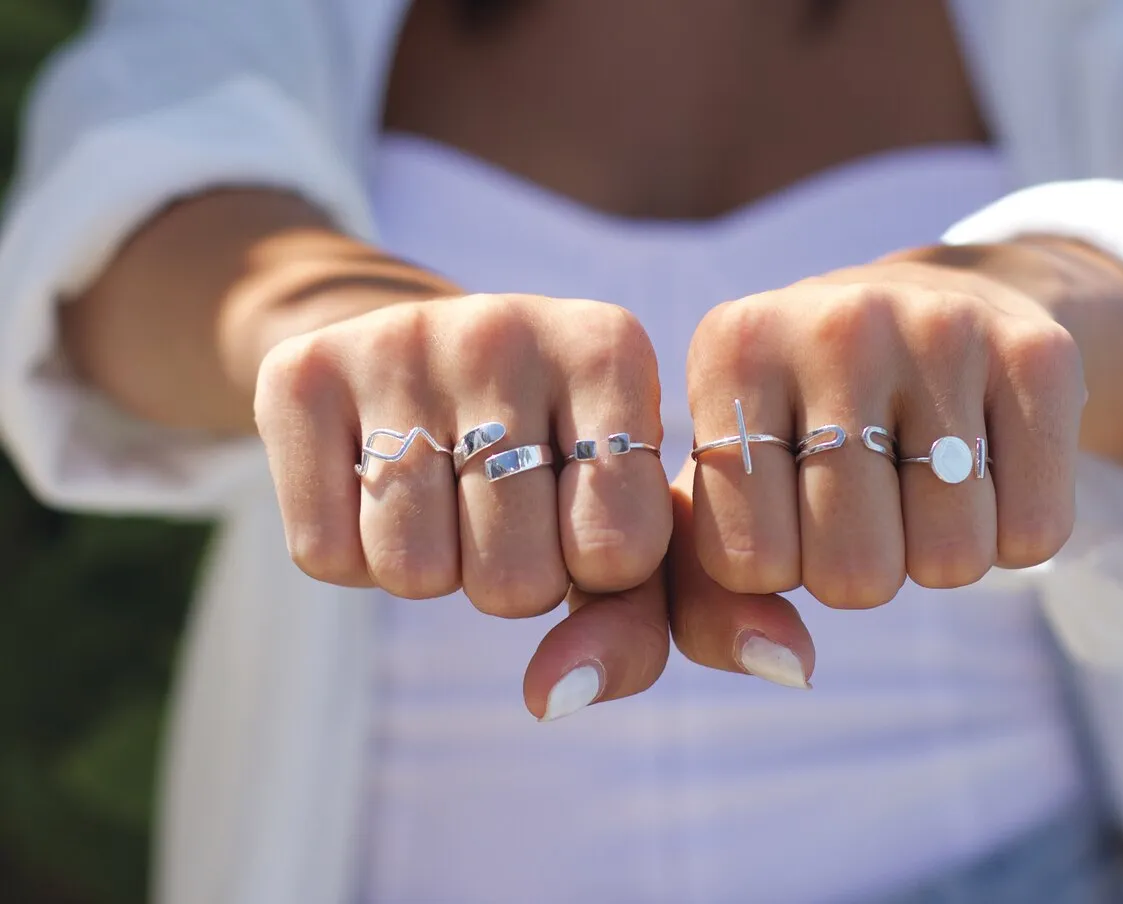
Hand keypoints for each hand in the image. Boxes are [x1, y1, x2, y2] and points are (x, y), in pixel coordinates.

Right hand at [252, 293, 673, 717]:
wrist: (429, 355)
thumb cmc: (553, 462)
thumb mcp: (621, 527)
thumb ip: (630, 628)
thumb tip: (551, 699)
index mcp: (609, 349)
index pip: (618, 551)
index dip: (597, 568)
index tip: (581, 507)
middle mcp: (504, 326)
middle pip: (513, 579)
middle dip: (511, 577)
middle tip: (501, 505)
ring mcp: (395, 340)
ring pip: (411, 572)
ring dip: (430, 567)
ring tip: (441, 491)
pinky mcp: (300, 370)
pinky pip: (322, 552)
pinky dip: (350, 553)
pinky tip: (372, 483)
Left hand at [667, 241, 1122, 684]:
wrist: (927, 306)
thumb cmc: (797, 431)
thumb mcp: (722, 497)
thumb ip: (704, 604)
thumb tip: (787, 665)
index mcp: (734, 350)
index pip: (747, 562)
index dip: (772, 565)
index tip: (781, 503)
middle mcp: (835, 323)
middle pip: (853, 575)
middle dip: (855, 571)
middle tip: (857, 498)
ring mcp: (943, 329)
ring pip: (950, 561)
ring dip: (933, 553)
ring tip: (915, 474)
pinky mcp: (1039, 353)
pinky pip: (1033, 534)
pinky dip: (1009, 534)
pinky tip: (982, 465)